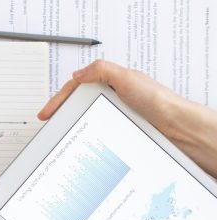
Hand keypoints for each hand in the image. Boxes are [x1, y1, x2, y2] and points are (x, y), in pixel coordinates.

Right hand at [38, 60, 216, 177]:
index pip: (77, 89)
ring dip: (71, 132)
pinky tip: (79, 148)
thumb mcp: (127, 79)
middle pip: (78, 106)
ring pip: (85, 123)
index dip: (58, 101)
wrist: (174, 128)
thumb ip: (102, 71)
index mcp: (112, 84)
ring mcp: (113, 117)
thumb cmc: (156, 102)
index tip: (46, 113)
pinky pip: (95, 136)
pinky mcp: (117, 133)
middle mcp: (112, 100)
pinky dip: (84, 142)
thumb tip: (78, 75)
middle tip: (49, 128)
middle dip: (61, 117)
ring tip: (59, 140)